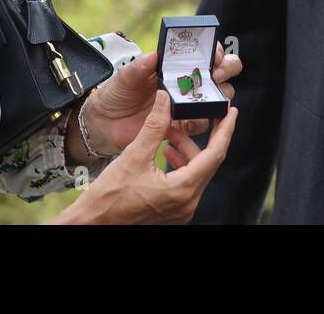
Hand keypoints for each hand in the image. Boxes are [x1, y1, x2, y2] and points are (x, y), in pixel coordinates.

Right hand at [50, 90, 236, 223]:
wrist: (93, 223)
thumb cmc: (109, 198)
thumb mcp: (134, 155)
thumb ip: (154, 125)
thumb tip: (165, 100)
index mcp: (182, 190)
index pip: (215, 154)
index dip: (225, 130)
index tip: (231, 113)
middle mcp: (187, 203)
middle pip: (206, 162)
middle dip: (199, 137)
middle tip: (194, 117)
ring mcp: (180, 210)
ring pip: (195, 172)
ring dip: (185, 150)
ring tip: (168, 134)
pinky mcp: (172, 212)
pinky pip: (185, 183)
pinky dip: (179, 165)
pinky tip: (165, 153)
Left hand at [83, 46, 241, 153]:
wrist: (105, 123)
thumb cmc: (116, 94)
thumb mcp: (124, 77)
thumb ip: (138, 67)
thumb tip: (153, 56)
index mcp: (175, 66)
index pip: (205, 53)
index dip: (216, 52)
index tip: (213, 57)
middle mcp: (186, 83)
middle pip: (222, 74)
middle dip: (226, 70)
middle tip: (215, 75)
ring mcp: (186, 104)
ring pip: (217, 99)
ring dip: (216, 97)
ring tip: (204, 97)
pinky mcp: (181, 126)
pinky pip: (200, 123)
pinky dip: (198, 121)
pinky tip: (186, 119)